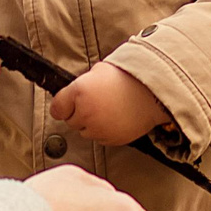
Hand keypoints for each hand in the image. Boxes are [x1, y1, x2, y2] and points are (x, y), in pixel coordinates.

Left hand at [50, 61, 172, 145]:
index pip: (57, 108)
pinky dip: (104, 131)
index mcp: (80, 91)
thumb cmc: (127, 77)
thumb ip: (81, 85)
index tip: (66, 104)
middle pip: (70, 121)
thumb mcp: (99, 71)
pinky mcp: (111, 139)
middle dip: (79, 113)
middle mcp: (86, 112)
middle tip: (96, 102)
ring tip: (108, 109)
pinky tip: (115, 118)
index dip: (62, 105)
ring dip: (91, 124)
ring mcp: (98, 128)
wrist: (153, 92)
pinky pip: (100, 138)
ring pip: (85, 132)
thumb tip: (70, 95)